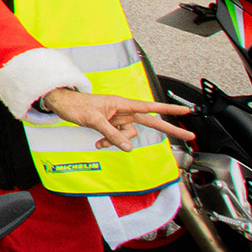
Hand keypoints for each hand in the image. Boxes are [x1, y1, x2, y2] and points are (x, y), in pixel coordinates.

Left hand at [40, 87, 194, 148]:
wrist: (62, 105)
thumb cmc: (77, 105)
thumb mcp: (94, 120)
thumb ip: (112, 134)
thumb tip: (128, 147)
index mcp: (123, 104)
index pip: (151, 108)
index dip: (169, 110)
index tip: (186, 112)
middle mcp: (123, 111)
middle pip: (150, 122)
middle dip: (168, 130)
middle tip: (190, 136)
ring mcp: (118, 118)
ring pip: (128, 135)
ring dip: (116, 141)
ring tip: (100, 141)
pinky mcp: (110, 125)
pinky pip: (117, 137)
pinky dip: (110, 142)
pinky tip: (98, 142)